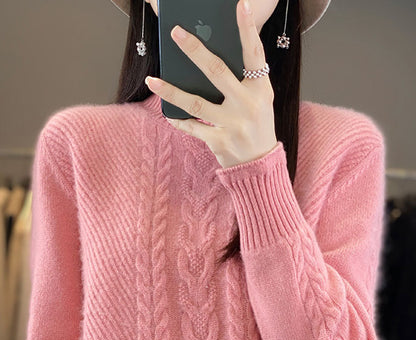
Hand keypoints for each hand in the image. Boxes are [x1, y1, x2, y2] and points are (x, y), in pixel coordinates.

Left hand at [145, 0, 278, 169]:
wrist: (259, 165)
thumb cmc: (256, 126)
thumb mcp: (259, 101)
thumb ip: (242, 80)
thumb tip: (207, 59)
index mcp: (260, 89)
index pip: (254, 53)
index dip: (247, 29)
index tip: (239, 4)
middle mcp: (247, 104)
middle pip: (217, 71)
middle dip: (194, 50)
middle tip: (175, 32)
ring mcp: (233, 124)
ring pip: (196, 102)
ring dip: (171, 90)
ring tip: (152, 80)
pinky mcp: (219, 141)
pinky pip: (192, 127)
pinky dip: (178, 120)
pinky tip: (167, 113)